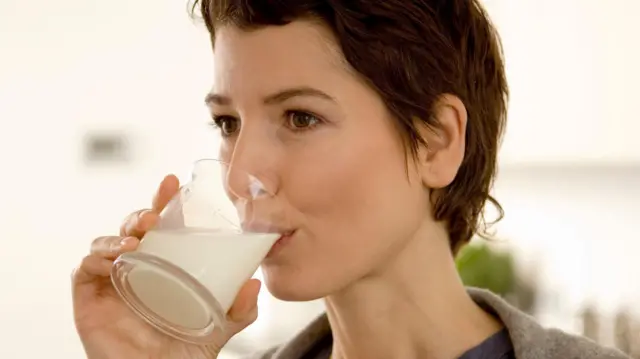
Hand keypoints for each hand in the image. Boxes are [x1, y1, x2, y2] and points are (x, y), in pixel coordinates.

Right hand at [72, 175, 260, 358]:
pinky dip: (95, 258)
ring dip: (118, 234)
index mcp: (164, 265)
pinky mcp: (88, 299)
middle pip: (132, 227)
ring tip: (137, 239)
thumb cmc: (184, 352)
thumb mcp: (219, 327)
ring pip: (106, 242)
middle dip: (141, 213)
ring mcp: (111, 282)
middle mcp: (136, 268)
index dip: (164, 201)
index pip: (162, 225)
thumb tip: (254, 284)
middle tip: (153, 215)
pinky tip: (113, 260)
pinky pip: (84, 269)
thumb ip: (239, 309)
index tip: (173, 183)